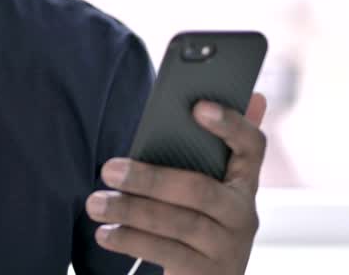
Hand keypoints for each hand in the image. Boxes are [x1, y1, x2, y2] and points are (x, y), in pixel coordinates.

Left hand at [86, 93, 268, 273]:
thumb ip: (204, 150)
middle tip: (108, 169)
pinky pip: (166, 252)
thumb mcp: (201, 188)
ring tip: (96, 202)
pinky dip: (131, 241)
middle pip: (200, 189)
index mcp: (242, 182)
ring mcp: (228, 247)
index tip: (198, 105)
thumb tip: (246, 97)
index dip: (231, 124)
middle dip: (150, 177)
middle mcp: (244, 214)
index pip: (252, 146)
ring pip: (179, 222)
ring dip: (131, 209)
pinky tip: (105, 233)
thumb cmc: (194, 221)